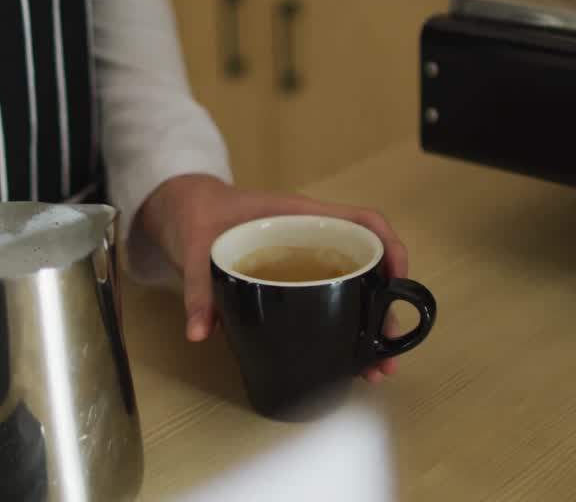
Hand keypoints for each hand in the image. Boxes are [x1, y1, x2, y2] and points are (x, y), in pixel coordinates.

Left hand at [138, 175, 408, 382]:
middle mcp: (310, 236)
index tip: (398, 284)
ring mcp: (303, 258)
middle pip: (366, 265)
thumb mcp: (194, 244)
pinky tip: (344, 357)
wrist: (178, 207)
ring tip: (373, 368)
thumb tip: (200, 332)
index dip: (389, 248)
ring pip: (350, 288)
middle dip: (385, 308)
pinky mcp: (290, 279)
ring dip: (366, 326)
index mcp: (300, 214)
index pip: (363, 221)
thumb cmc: (195, 211)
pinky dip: (341, 327)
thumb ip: (199, 286)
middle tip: (387, 352)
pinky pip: (326, 298)